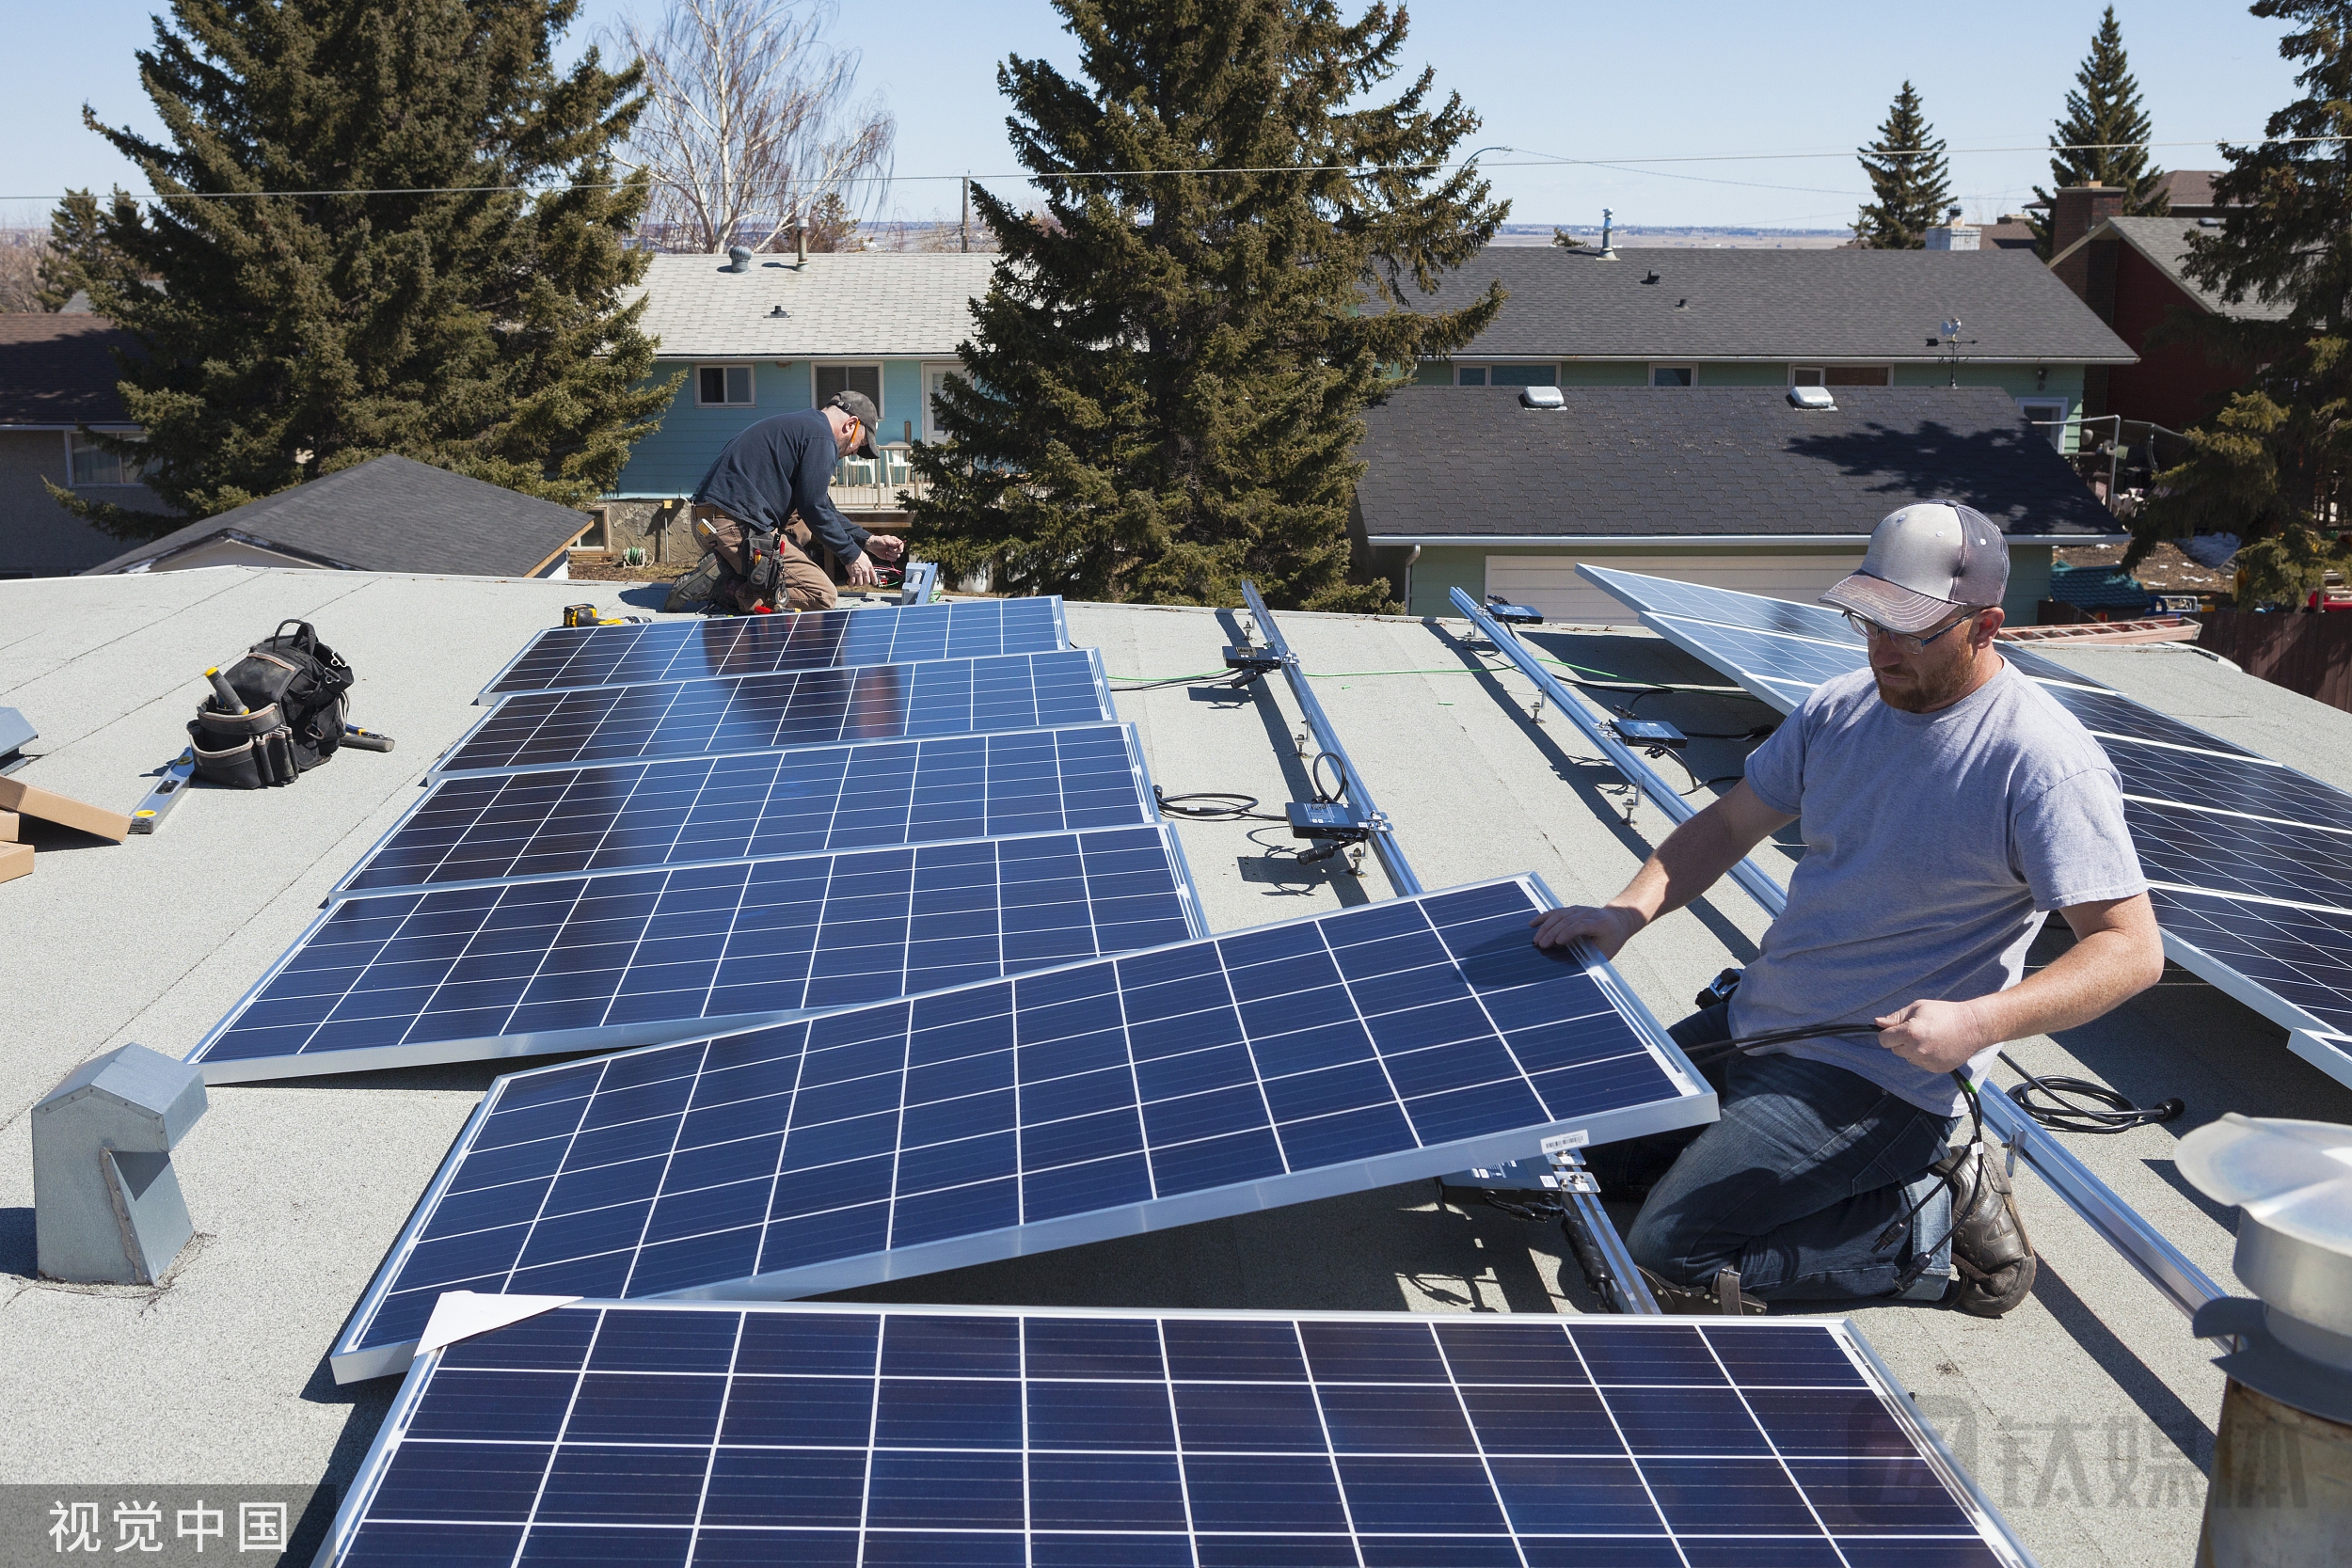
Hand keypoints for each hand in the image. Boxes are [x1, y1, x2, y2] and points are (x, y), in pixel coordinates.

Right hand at [845, 553, 880, 586]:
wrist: (852, 553)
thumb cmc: (858, 554)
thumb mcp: (866, 558)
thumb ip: (867, 563)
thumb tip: (867, 564)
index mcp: (869, 567)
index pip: (874, 576)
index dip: (875, 581)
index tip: (875, 583)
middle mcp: (865, 571)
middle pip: (867, 582)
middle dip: (865, 583)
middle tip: (863, 583)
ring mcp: (859, 574)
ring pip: (860, 583)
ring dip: (858, 584)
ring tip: (856, 583)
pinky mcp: (852, 574)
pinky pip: (852, 582)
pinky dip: (851, 584)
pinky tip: (850, 585)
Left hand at [864, 534, 905, 561]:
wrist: (872, 546)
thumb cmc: (878, 541)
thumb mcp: (885, 540)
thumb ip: (893, 543)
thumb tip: (901, 543)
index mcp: (895, 541)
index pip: (902, 545)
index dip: (899, 548)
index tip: (893, 547)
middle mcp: (895, 547)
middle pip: (900, 551)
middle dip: (894, 551)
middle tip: (888, 549)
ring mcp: (893, 552)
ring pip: (898, 556)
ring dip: (892, 554)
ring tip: (886, 551)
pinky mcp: (890, 557)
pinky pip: (894, 560)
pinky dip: (890, 558)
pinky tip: (886, 555)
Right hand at [1529, 903, 1642, 959]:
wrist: (1620, 920)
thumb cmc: (1612, 940)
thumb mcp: (1606, 952)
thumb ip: (1592, 957)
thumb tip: (1573, 969)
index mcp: (1601, 923)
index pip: (1581, 924)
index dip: (1569, 932)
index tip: (1557, 942)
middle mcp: (1589, 913)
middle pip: (1567, 919)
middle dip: (1552, 932)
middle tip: (1541, 945)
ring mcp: (1579, 909)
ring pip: (1559, 914)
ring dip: (1546, 926)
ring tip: (1536, 940)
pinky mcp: (1572, 909)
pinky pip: (1556, 912)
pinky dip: (1543, 917)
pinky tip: (1532, 924)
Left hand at [1874, 998, 1997, 1073]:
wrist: (1973, 1026)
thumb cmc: (1944, 1013)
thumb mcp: (1917, 1007)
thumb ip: (1895, 1017)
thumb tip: (1878, 1022)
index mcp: (1910, 1033)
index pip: (1883, 1040)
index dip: (1887, 1033)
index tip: (1895, 1029)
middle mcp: (1917, 1050)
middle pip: (1895, 1049)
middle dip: (1901, 1041)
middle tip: (1918, 1031)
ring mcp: (1927, 1062)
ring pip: (1908, 1057)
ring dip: (1913, 1050)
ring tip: (1930, 1038)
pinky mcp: (1936, 1068)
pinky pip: (1921, 1064)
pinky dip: (1925, 1057)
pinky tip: (1937, 1046)